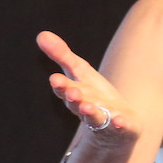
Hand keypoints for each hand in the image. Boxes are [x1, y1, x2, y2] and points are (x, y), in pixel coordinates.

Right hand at [37, 30, 138, 146]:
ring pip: (95, 117)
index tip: (55, 79)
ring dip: (91, 112)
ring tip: (88, 107)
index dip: (61, 85)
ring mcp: (103, 120)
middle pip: (78, 104)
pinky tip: (119, 121)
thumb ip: (62, 56)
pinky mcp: (121, 128)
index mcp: (75, 94)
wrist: (117, 123)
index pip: (65, 89)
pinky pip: (119, 127)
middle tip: (71, 92)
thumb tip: (41, 35)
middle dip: (74, 99)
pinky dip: (118, 124)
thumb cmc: (94, 94)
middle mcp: (86, 108)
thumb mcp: (80, 72)